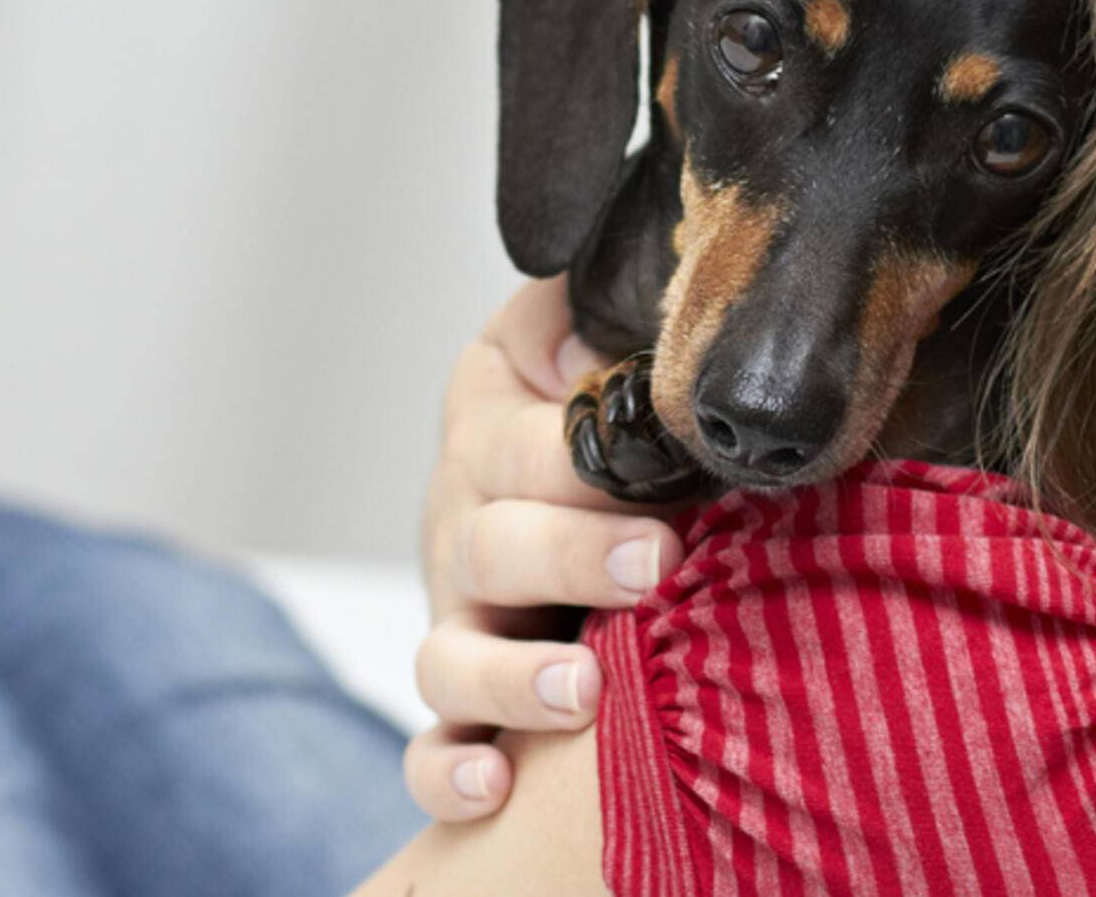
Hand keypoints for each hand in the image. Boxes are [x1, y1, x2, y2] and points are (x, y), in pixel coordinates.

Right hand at [405, 276, 686, 821]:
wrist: (548, 461)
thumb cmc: (588, 392)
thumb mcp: (579, 323)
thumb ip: (597, 307)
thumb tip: (630, 307)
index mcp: (491, 422)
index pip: (522, 442)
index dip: (584, 461)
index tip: (663, 472)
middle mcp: (462, 517)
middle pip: (494, 545)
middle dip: (575, 556)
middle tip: (655, 563)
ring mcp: (456, 611)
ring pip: (452, 656)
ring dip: (513, 678)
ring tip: (584, 692)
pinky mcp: (461, 693)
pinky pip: (432, 745)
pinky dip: (451, 769)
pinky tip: (495, 787)